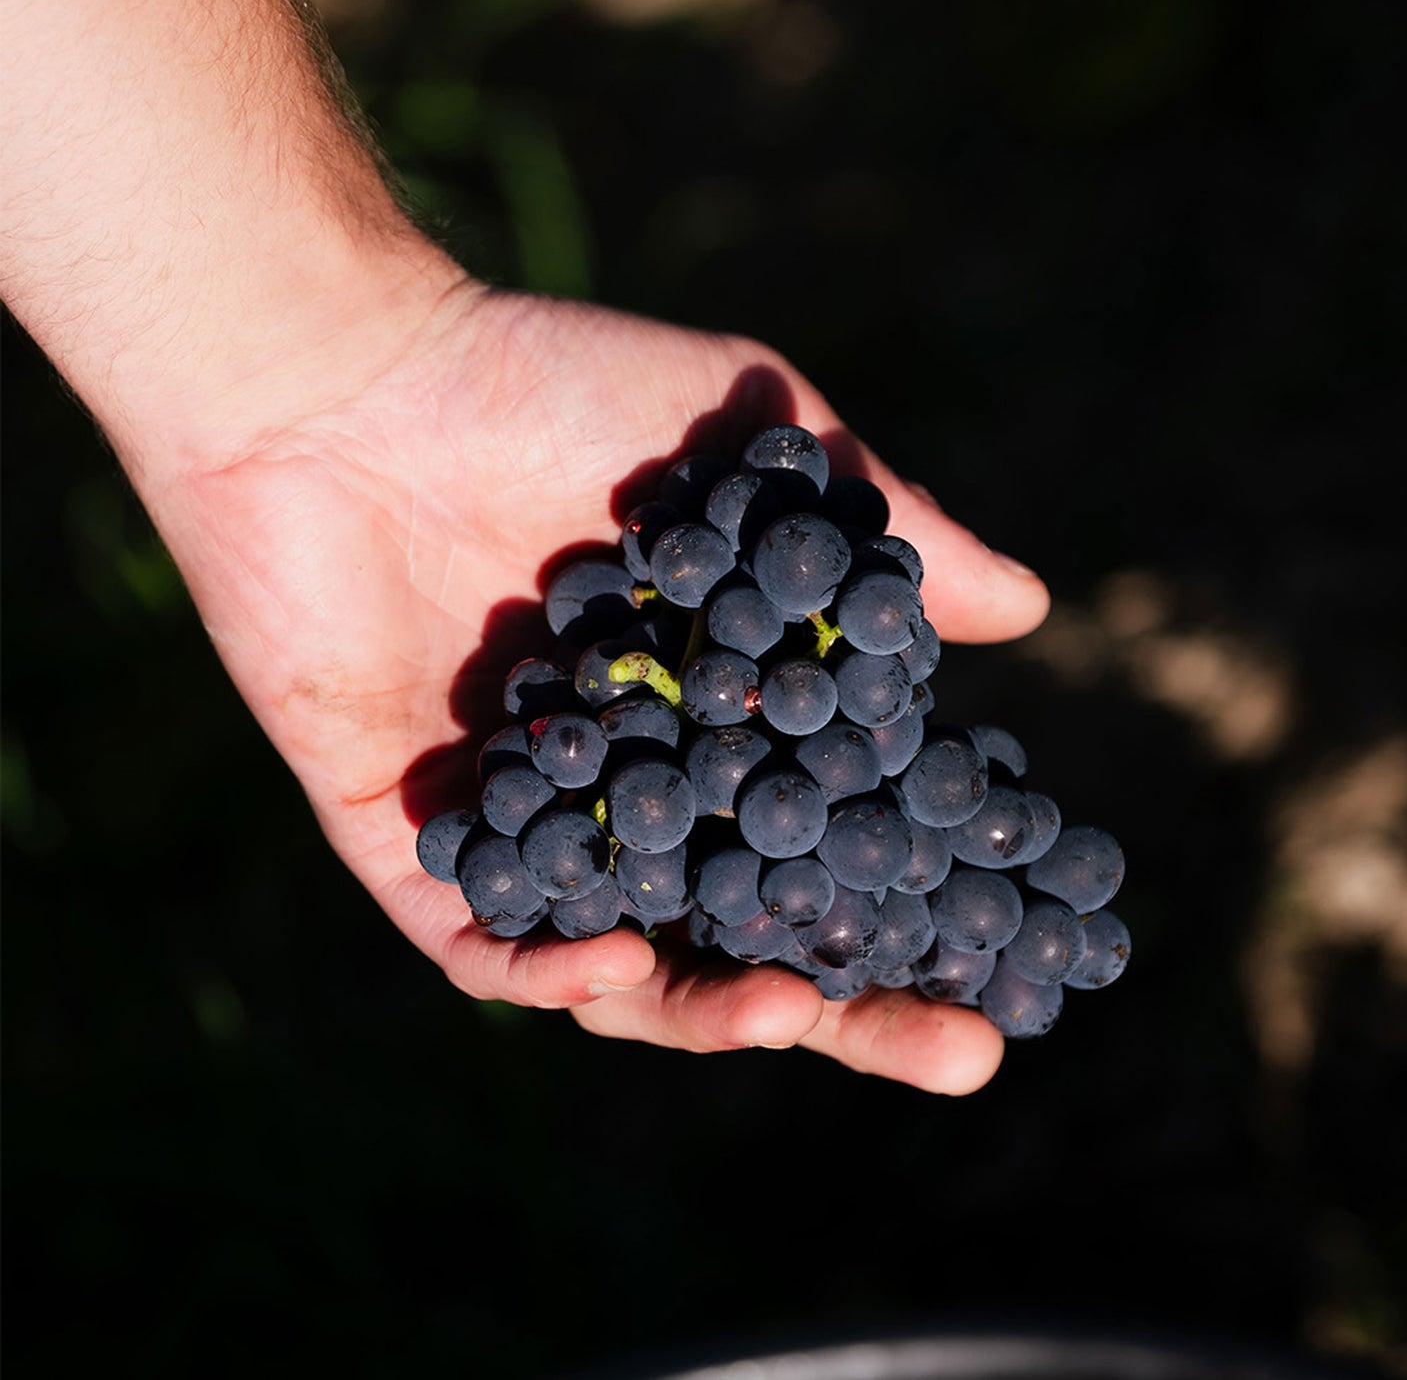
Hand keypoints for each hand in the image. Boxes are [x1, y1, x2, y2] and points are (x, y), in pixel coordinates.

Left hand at [144, 280, 1049, 1094]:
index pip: (827, 839)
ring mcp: (518, 817)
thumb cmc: (553, 386)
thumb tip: (1032, 607)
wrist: (350, 373)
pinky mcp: (404, 832)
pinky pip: (476, 939)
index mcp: (708, 713)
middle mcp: (624, 782)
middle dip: (850, 1003)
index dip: (917, 902)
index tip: (1018, 959)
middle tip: (962, 1058)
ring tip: (796, 1015)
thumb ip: (883, 529)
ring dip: (711, 1007)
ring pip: (622, 962)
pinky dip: (546, 966)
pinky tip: (624, 962)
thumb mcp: (753, 449)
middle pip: (744, 926)